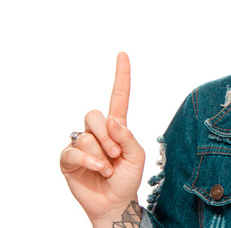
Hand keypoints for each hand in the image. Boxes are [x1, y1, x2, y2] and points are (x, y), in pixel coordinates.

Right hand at [60, 52, 144, 224]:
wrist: (115, 201)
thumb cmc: (127, 177)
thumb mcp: (137, 156)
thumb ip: (128, 136)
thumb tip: (113, 120)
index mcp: (118, 125)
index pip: (119, 96)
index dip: (121, 76)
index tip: (123, 54)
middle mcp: (98, 130)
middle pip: (95, 114)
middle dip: (108, 134)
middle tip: (116, 153)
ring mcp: (82, 143)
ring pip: (87, 134)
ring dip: (101, 151)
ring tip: (109, 166)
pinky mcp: (69, 159)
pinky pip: (74, 151)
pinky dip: (89, 160)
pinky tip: (99, 169)